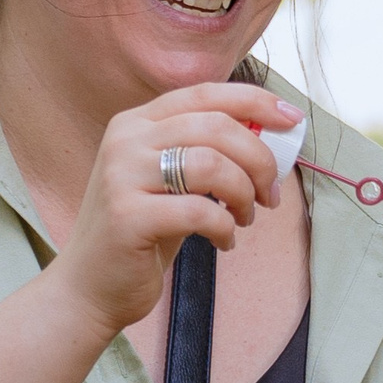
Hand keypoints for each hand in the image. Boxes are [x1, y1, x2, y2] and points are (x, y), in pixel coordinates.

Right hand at [48, 83, 301, 338]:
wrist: (90, 288)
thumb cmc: (143, 233)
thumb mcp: (173, 182)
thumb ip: (208, 151)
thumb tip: (269, 132)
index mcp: (137, 123)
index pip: (205, 94)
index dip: (255, 101)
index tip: (293, 119)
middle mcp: (126, 140)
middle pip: (216, 126)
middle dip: (259, 159)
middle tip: (270, 193)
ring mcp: (122, 176)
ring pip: (212, 164)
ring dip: (244, 194)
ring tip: (244, 218)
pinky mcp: (127, 216)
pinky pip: (199, 211)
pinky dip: (225, 227)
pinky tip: (224, 241)